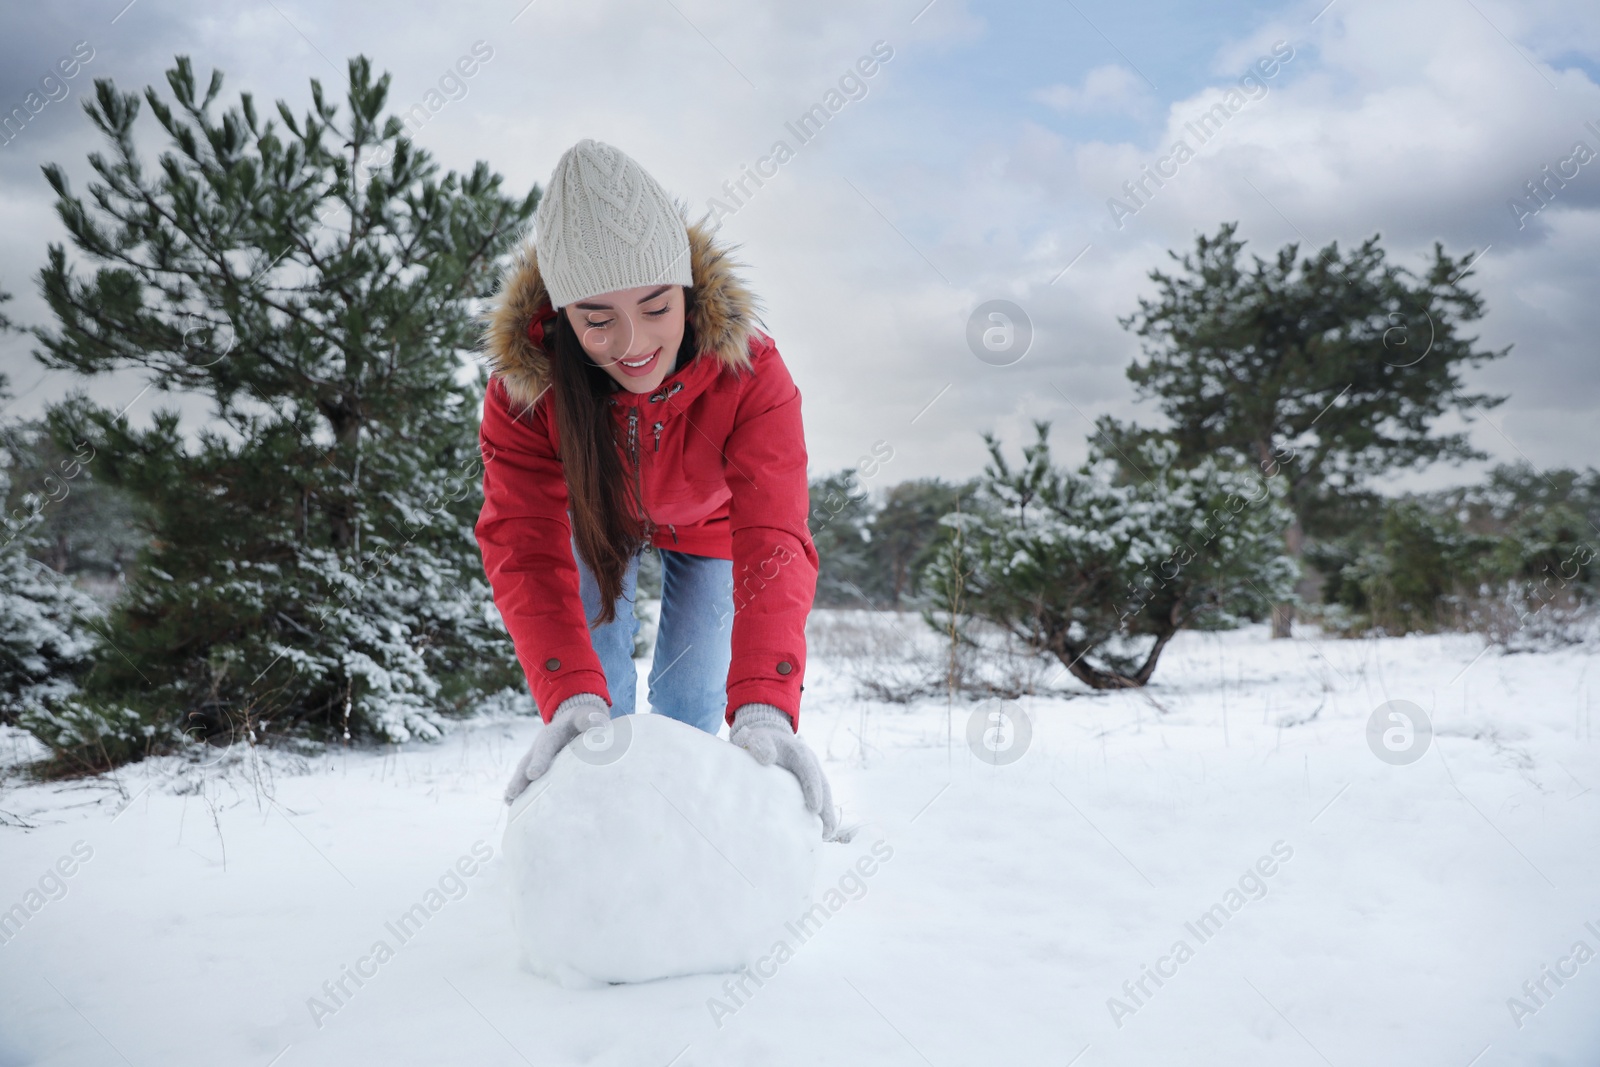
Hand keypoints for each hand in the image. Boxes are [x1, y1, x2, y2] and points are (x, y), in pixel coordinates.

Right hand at [504, 693, 610, 804]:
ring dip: (517, 787)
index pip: (545, 748)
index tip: (534, 774)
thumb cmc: (582, 720)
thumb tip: (598, 725)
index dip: (539, 760)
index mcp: (551, 735)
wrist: (573, 721)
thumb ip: (589, 720)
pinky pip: (526, 780)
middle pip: (527, 763)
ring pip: (523, 773)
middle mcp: (539, 747)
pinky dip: (519, 791)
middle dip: (520, 778)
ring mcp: (535, 758)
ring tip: (509, 802)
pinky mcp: (537, 767)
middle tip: (513, 793)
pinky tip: (512, 805)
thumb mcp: (586, 716)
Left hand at [729, 704, 841, 840]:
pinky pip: (818, 799)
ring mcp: (811, 775)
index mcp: (800, 753)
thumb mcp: (756, 738)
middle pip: (823, 786)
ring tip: (828, 835)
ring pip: (824, 794)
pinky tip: (820, 832)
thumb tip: (768, 758)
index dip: (813, 788)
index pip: (809, 771)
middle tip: (828, 828)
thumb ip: (760, 745)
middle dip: (827, 807)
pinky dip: (821, 814)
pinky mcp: (807, 785)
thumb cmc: (759, 740)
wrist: (766, 737)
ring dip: (827, 814)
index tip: (815, 807)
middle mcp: (810, 764)